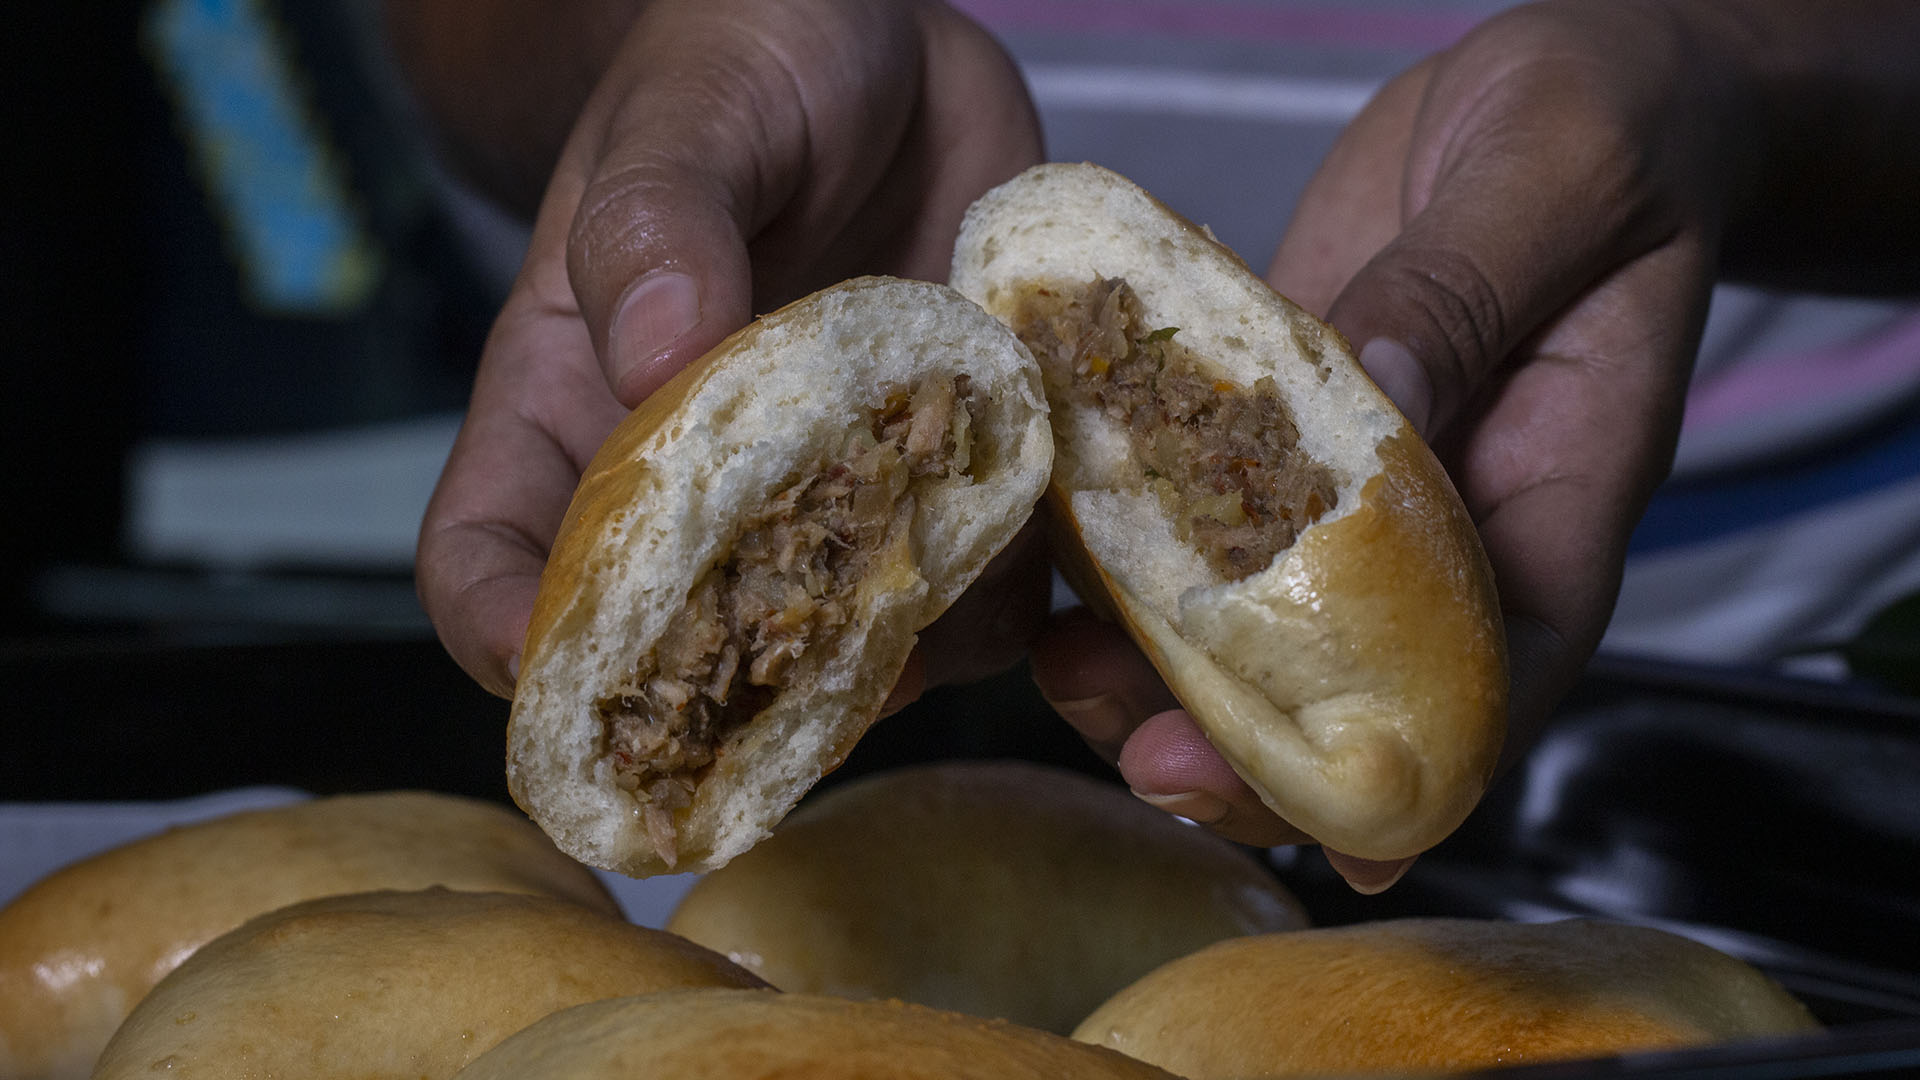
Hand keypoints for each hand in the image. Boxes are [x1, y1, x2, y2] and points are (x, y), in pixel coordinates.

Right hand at [414, 0, 1044, 697]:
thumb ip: (656, 222)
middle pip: (670, 647)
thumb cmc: (746, 58)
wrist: (894, 47)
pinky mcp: (941, 477)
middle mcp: (695, 479)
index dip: (507, 633)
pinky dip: (1004, 589)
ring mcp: (826, 491)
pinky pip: (973, 587)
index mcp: (577, 402)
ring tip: (931, 596)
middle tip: (792, 697)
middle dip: (723, 698)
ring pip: (833, 643)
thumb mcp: (690, 115)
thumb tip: (655, 352)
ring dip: (888, 657)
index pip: (489, 552)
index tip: (565, 679)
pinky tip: (1027, 525)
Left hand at [1034, 0, 1749, 889]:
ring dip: (1153, 668)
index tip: (1325, 839)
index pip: (1496, 688)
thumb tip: (1379, 402)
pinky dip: (1122, 545)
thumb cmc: (1608, 127)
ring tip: (1063, 661)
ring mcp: (1346, 494)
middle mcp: (1442, 530)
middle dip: (1241, 747)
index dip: (1409, 778)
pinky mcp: (1273, 434)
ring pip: (1250, 625)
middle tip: (1135, 749)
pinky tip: (1049, 547)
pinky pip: (1191, 514)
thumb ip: (1470, 293)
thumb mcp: (1559, 181)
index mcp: (1551, 508)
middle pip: (1347, 693)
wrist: (1552, 84)